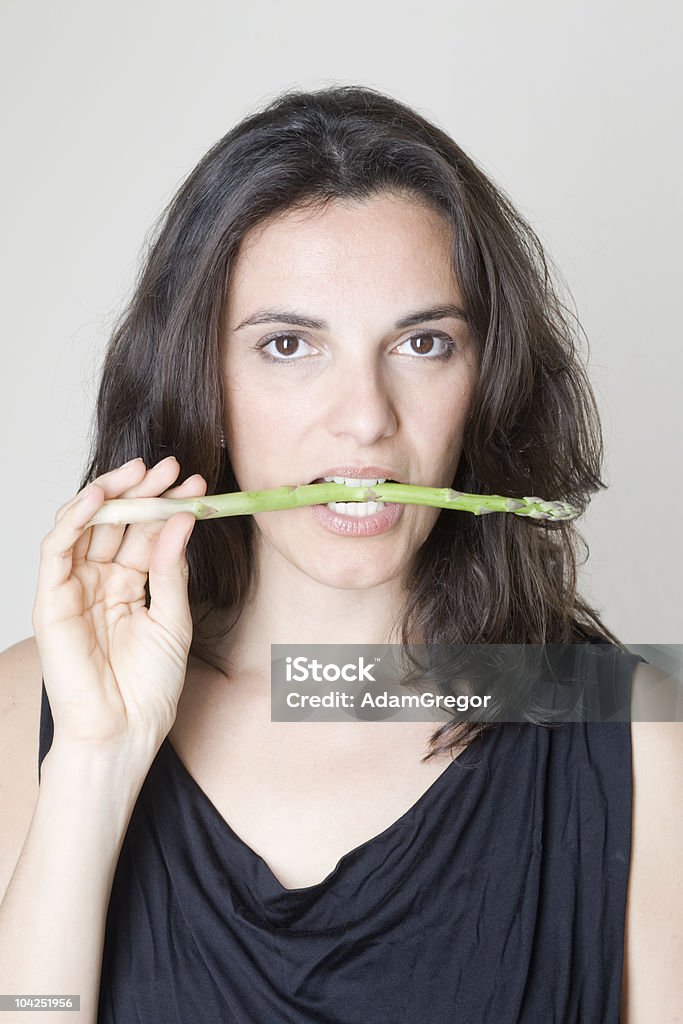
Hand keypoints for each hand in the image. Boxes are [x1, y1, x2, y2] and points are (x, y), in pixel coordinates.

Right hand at [32, 457, 206, 759]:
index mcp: (131, 585)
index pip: (146, 533)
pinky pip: (57, 549)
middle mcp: (101, 581)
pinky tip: (100, 497)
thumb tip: (181, 519)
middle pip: (118, 523)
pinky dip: (75, 519)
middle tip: (169, 467)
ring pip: (86, 526)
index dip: (167, 506)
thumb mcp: (173, 620)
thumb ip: (171, 569)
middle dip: (142, 491)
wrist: (123, 732)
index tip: (196, 484)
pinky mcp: (50, 600)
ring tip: (141, 471)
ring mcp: (74, 588)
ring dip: (111, 494)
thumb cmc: (149, 687)